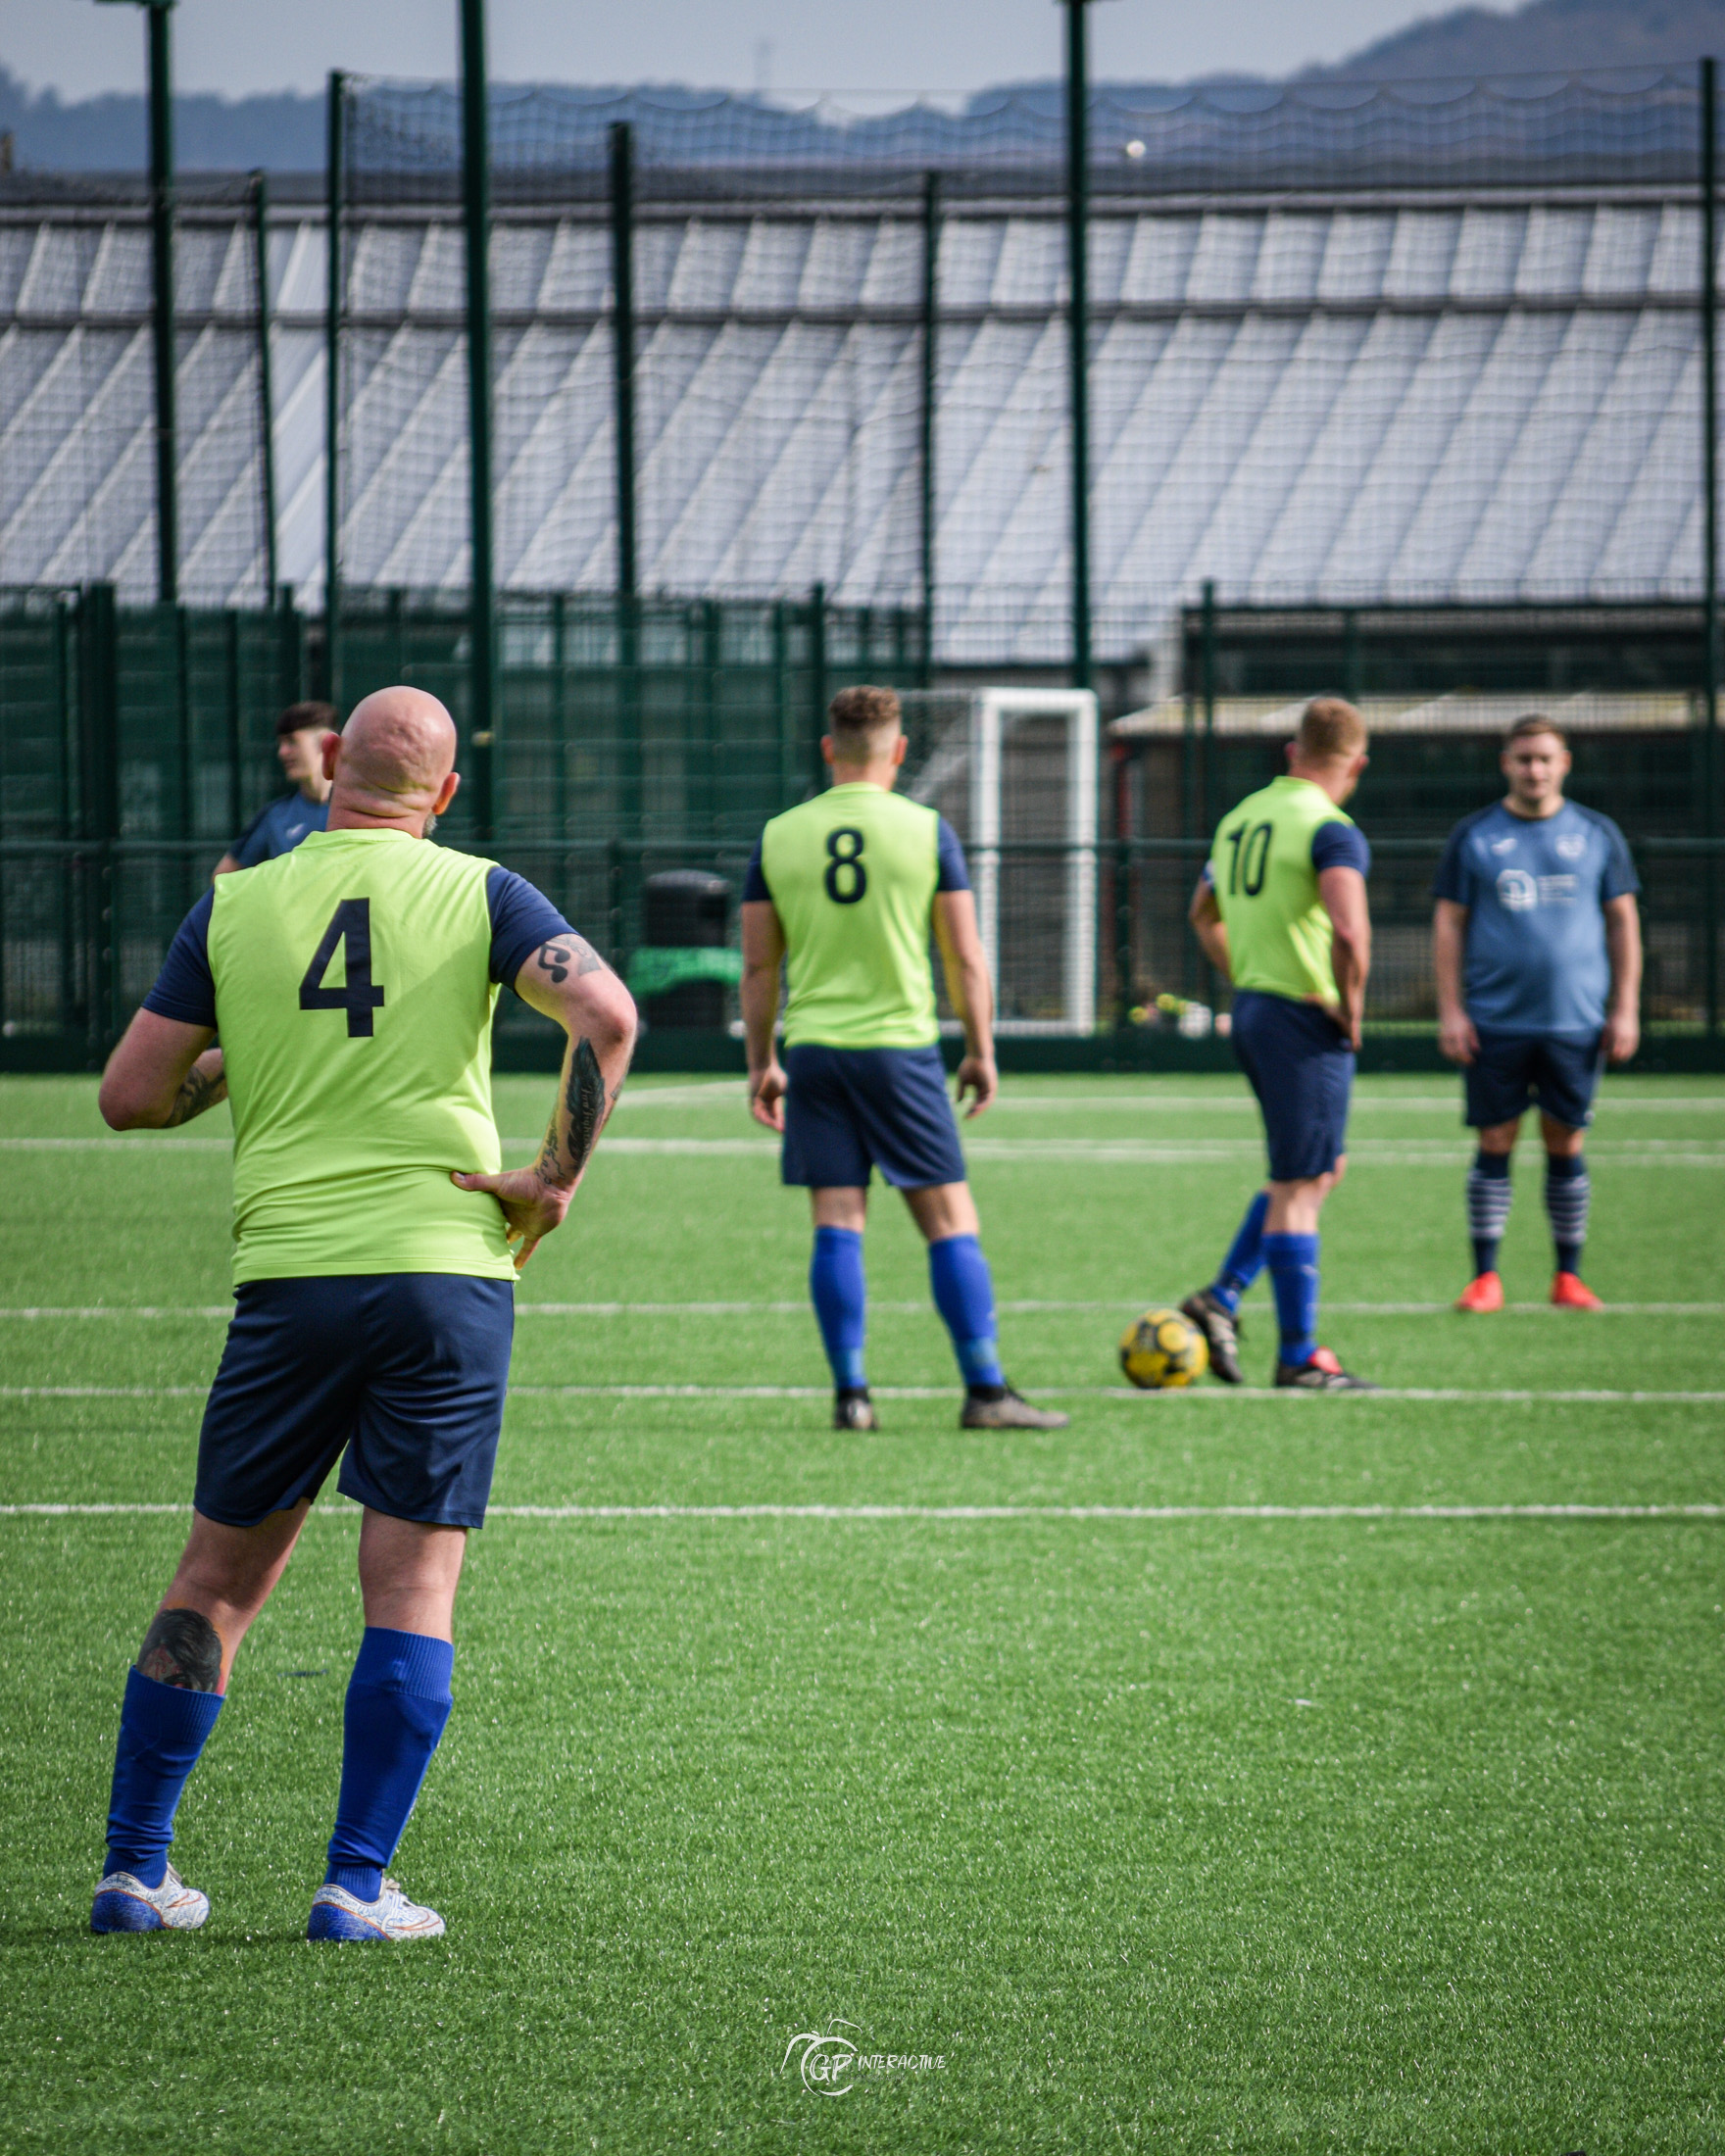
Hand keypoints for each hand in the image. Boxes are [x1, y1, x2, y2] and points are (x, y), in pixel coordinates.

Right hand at [449, 1166, 572, 1271]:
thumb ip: (476, 1182)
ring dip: (504, 1244)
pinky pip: (528, 1247)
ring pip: (511, 1236)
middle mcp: (511, 1212)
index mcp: (501, 1201)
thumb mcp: (497, 1183)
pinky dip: (522, 1257)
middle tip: (472, 1245)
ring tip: (491, 1255)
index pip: (486, 1211)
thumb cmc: (524, 1181)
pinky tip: (516, 1268)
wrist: (550, 1185)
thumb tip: (452, 1176)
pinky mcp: (534, 1231)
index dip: (476, 1217)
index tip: (461, 1225)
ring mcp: (523, 1222)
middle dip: (488, 1232)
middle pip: (497, 1225)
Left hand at [749, 1061, 786, 1132]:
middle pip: (770, 1117)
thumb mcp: (786, 1089)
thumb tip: (799, 1109)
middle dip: (776, 1125)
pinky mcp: (752, 1099)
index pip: (778, 1115)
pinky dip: (761, 1117)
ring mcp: (758, 1101)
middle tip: (783, 1131)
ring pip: (762, 1116)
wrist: (765, 1065)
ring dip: (769, 1123)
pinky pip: (756, 1111)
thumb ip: (789, 1099)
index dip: (782, 1122)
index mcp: (773, 1100)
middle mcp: (765, 1103)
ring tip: (775, 1127)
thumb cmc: (776, 1075)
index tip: (787, 1129)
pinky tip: (767, 1120)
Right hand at [954, 1053, 996, 1118]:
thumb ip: (961, 1091)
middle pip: (981, 1104)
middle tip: (967, 1118)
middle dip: (974, 1112)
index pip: (976, 1102)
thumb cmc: (970, 1064)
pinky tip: (976, 1108)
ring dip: (979, 1110)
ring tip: (971, 1115)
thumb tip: (958, 1102)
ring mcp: (990, 1088)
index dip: (970, 1109)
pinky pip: (989, 1098)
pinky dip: (983, 1104)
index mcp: (980, 1088)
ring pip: (985, 1103)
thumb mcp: (963, 1080)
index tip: (964, 1117)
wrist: (977, 1055)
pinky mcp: (992, 1086)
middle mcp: (986, 1089)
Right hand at [1438, 1008, 1477, 1064]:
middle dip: (1461, 1060)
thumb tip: (1476, 1052)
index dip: (1466, 1058)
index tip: (1472, 1061)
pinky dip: (1449, 1056)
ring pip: (1447, 1053)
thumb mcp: (1471, 1028)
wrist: (1449, 1012)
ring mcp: (1443, 1038)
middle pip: (1454, 1053)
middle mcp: (1449, 1037)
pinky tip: (1454, 1057)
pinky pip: (1443, 1051)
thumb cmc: (1462, 1020)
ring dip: (1454, 1059)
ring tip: (1462, 1061)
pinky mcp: (1440, 1039)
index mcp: (1459, 1034)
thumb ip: (1473, 1040)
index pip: (1461, 1049)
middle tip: (1469, 1063)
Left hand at [1601, 1008, 1639, 1064]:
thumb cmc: (1612, 1020)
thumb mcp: (1606, 1029)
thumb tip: (1603, 1051)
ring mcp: (1631, 1038)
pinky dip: (1628, 1053)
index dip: (1609, 1057)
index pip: (1613, 1053)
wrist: (1625, 1010)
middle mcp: (1624, 1037)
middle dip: (1615, 1059)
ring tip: (1617, 1058)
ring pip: (1628, 1054)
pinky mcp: (1636, 1037)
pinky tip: (1624, 1054)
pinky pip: (1633, 1049)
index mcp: (1615, 1035)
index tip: (1605, 1058)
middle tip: (1611, 1060)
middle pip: (1620, 1055)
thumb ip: (1605, 1041)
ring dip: (1622, 1058)